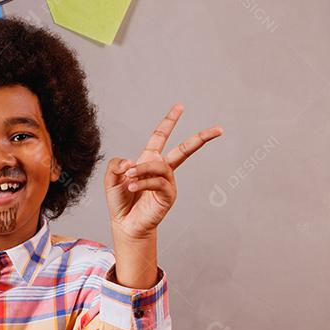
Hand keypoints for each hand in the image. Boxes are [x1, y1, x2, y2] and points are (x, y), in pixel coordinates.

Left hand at [106, 104, 221, 240]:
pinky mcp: (167, 195)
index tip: (180, 106)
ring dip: (142, 169)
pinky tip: (132, 185)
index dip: (169, 121)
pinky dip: (143, 182)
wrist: (125, 223)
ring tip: (128, 177)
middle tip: (218, 129)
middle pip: (184, 149)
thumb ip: (116, 164)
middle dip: (201, 138)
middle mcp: (162, 169)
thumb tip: (130, 162)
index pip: (160, 136)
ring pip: (159, 166)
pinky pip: (158, 182)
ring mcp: (167, 182)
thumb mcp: (112, 178)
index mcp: (149, 159)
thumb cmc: (121, 200)